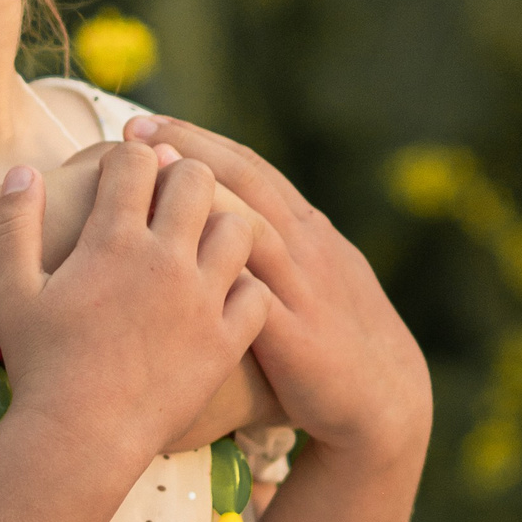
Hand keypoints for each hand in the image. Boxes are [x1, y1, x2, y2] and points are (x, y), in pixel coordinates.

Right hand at [0, 142, 271, 466]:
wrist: (79, 437)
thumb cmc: (38, 363)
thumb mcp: (11, 289)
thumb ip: (14, 223)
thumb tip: (23, 171)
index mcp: (111, 239)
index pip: (136, 160)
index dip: (130, 158)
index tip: (124, 175)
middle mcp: (165, 259)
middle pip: (196, 179)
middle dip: (182, 177)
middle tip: (168, 198)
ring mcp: (203, 299)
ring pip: (240, 227)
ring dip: (221, 225)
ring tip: (200, 242)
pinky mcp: (226, 340)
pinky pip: (258, 291)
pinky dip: (246, 285)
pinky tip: (222, 293)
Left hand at [125, 117, 430, 464]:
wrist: (386, 400)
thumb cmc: (334, 335)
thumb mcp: (310, 274)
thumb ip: (272, 240)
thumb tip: (218, 204)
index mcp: (305, 228)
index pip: (248, 167)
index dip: (197, 138)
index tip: (145, 121)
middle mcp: (306, 247)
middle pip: (248, 181)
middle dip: (191, 149)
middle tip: (135, 128)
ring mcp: (304, 289)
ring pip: (255, 228)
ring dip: (205, 196)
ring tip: (156, 173)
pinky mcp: (299, 338)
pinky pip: (259, 299)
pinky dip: (225, 273)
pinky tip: (181, 257)